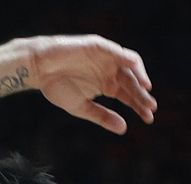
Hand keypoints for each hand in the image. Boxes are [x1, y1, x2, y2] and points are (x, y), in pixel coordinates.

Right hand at [22, 35, 156, 133]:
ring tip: (146, 88)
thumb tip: (124, 129)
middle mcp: (110, 71)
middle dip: (142, 95)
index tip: (148, 118)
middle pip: (132, 82)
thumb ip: (102, 117)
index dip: (139, 106)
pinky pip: (115, 50)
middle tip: (151, 107)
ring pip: (129, 65)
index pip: (129, 96)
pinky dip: (125, 57)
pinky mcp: (97, 46)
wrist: (39, 70)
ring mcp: (105, 58)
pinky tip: (133, 66)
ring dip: (139, 75)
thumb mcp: (82, 107)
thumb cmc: (57, 87)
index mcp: (108, 85)